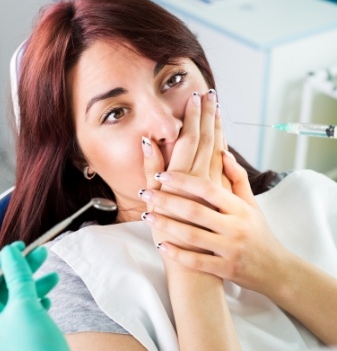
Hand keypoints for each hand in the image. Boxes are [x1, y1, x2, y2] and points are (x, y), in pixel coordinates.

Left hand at [0, 242, 69, 350]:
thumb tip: (11, 251)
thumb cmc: (36, 348)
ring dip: (35, 285)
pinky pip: (24, 314)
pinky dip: (36, 303)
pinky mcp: (21, 338)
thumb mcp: (26, 307)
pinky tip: (47, 301)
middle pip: (5, 288)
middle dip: (24, 269)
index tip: (22, 246)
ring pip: (17, 300)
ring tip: (54, 276)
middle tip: (43, 252)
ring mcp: (7, 332)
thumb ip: (18, 277)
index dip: (6, 261)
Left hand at [140, 153, 288, 295]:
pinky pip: (197, 262)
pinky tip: (161, 245)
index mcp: (240, 208)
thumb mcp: (252, 204)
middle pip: (195, 210)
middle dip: (167, 200)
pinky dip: (178, 254)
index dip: (183, 180)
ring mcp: (231, 250)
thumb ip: (237, 178)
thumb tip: (223, 152)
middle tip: (145, 193)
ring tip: (146, 216)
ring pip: (193, 235)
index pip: (208, 188)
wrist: (276, 269)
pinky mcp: (226, 270)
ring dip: (166, 225)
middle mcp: (236, 227)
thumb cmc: (259, 232)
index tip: (162, 174)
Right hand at [141, 89, 228, 248]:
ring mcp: (214, 186)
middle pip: (207, 138)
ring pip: (218, 149)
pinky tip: (223, 139)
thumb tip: (149, 141)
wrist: (194, 262)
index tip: (197, 96)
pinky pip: (224, 165)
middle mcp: (201, 178)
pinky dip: (224, 148)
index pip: (190, 137)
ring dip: (218, 128)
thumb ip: (151, 169)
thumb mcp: (154, 201)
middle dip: (208, 115)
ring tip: (218, 109)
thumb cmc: (169, 234)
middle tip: (210, 94)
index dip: (194, 116)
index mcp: (183, 176)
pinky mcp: (222, 195)